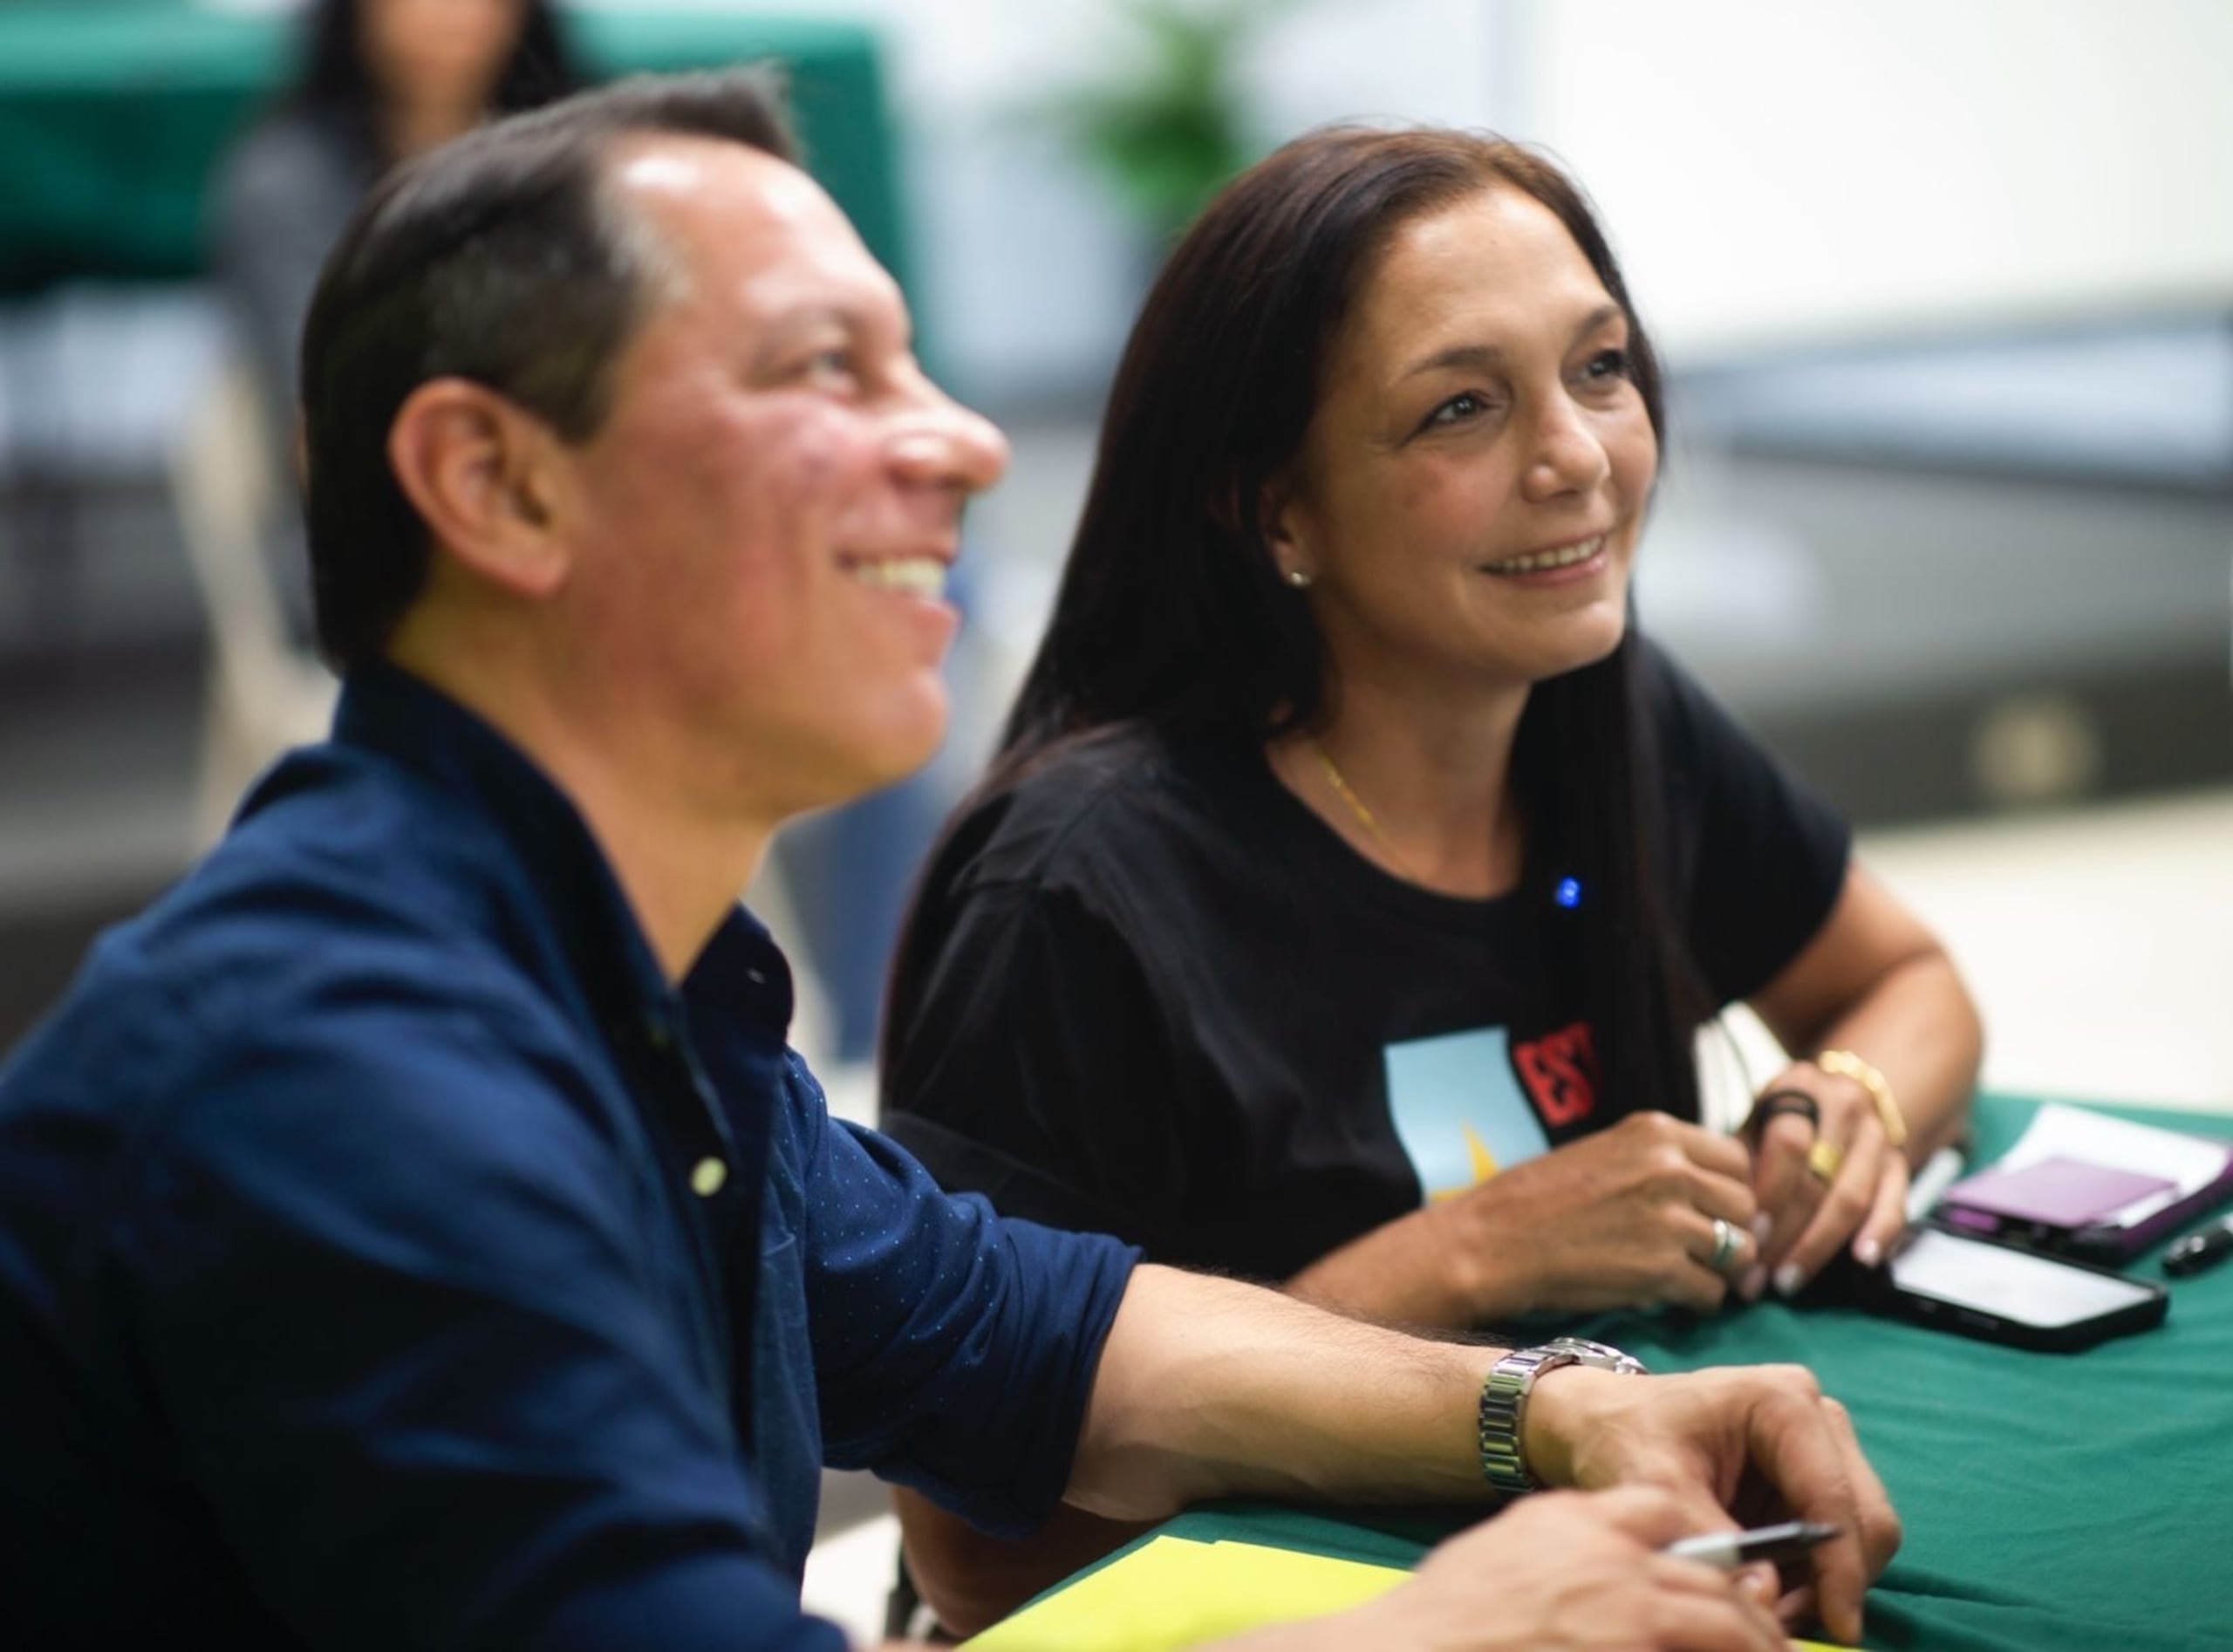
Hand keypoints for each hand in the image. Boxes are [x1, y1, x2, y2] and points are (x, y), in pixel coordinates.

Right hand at [1331, 1488, 1784, 1650]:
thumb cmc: (1444, 1615)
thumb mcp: (1505, 1551)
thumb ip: (1563, 1547)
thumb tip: (1608, 1566)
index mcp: (1576, 1521)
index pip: (1661, 1509)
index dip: (1698, 1540)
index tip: (1720, 1570)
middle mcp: (1614, 1561)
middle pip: (1712, 1573)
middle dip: (1746, 1610)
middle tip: (1769, 1637)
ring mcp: (1632, 1617)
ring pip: (1725, 1622)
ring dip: (1756, 1642)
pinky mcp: (1638, 1651)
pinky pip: (1703, 1650)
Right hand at [1452, 1113, 1759, 1316]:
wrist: (1490, 1243)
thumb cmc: (1536, 1201)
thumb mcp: (1604, 1153)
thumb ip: (1660, 1162)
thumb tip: (1719, 1194)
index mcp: (1656, 1132)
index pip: (1738, 1159)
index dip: (1730, 1191)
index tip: (1711, 1213)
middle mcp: (1670, 1168)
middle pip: (1746, 1205)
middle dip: (1732, 1232)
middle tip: (1704, 1253)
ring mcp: (1669, 1219)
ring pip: (1739, 1252)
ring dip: (1718, 1271)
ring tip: (1685, 1276)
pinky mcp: (1660, 1270)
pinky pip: (1712, 1293)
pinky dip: (1696, 1302)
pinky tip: (1668, 1298)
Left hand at [1522, 1363, 1900, 1646]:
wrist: (1606, 1421)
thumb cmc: (1625, 1436)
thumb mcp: (1653, 1483)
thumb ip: (1710, 1537)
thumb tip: (1765, 1596)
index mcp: (1783, 1401)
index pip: (1833, 1496)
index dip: (1840, 1568)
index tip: (1838, 1627)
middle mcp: (1817, 1417)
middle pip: (1864, 1518)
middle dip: (1834, 1582)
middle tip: (1786, 1626)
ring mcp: (1822, 1445)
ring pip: (1859, 1535)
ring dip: (1825, 1584)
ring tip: (1769, 1611)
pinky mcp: (1814, 1475)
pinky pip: (1837, 1540)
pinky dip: (1814, 1576)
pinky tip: (1770, 1590)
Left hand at [1748, 1063, 1908, 1296]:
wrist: (1846, 1092)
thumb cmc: (1785, 1116)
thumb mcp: (1758, 1118)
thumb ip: (1742, 1159)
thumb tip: (1722, 1218)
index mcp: (1802, 1089)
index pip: (1789, 1145)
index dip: (1769, 1194)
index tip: (1746, 1235)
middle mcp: (1846, 1109)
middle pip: (1819, 1180)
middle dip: (1785, 1236)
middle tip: (1758, 1275)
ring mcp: (1878, 1138)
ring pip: (1853, 1198)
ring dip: (1819, 1247)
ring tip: (1787, 1281)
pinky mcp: (1901, 1165)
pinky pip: (1896, 1205)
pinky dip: (1881, 1235)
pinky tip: (1861, 1262)